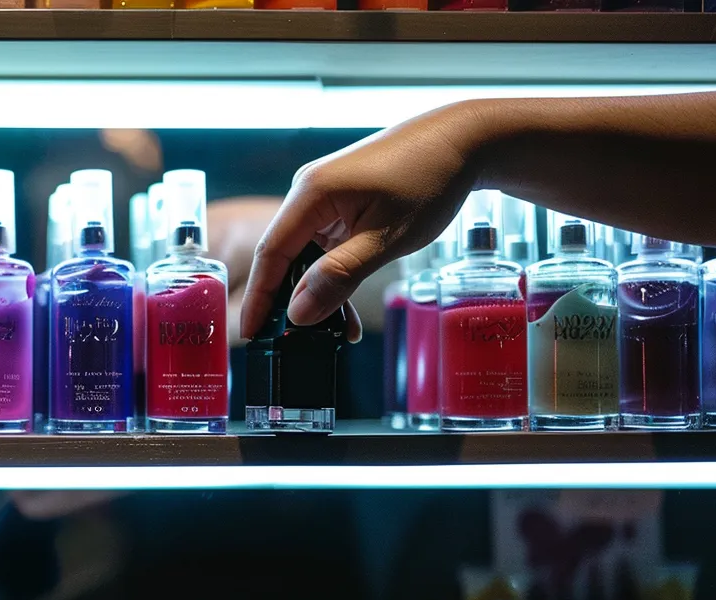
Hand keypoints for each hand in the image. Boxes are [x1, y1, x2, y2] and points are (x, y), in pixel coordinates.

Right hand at [240, 101, 491, 338]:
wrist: (465, 138)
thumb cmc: (429, 179)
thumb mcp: (386, 238)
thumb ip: (339, 276)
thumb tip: (298, 313)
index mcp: (311, 193)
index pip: (271, 253)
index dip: (258, 297)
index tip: (250, 334)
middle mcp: (309, 191)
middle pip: (286, 255)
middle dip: (291, 300)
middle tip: (298, 345)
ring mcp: (325, 195)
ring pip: (309, 253)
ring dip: (321, 290)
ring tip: (341, 331)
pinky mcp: (343, 200)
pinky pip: (328, 243)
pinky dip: (336, 271)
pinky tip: (350, 303)